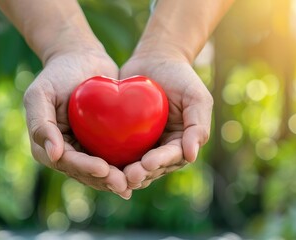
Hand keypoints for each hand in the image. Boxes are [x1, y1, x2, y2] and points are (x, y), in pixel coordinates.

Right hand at [24, 44, 131, 199]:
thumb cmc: (57, 73)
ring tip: (136, 181)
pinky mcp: (102, 141)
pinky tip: (144, 169)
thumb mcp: (40, 94)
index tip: (104, 169)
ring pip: (101, 170)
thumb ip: (40, 123)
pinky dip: (127, 164)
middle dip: (104, 180)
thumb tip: (52, 155)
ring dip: (117, 178)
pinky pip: (115, 156)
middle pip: (85, 172)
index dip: (85, 168)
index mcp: (47, 145)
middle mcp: (66, 151)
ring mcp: (85, 147)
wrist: (81, 58)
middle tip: (124, 183)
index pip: (66, 162)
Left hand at [120, 53, 212, 189]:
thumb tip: (191, 156)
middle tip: (128, 175)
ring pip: (133, 164)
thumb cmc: (180, 76)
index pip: (172, 157)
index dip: (160, 162)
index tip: (148, 163)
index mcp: (180, 142)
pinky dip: (109, 159)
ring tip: (112, 174)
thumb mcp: (196, 97)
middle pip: (151, 167)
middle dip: (141, 173)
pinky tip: (98, 162)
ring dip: (124, 173)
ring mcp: (141, 143)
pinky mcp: (123, 136)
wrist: (154, 59)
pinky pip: (116, 150)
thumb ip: (197, 125)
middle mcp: (160, 147)